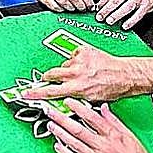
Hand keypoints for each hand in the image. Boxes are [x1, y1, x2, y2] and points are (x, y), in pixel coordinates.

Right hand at [23, 45, 137, 101]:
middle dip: (48, 78)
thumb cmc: (113, 89)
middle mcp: (77, 73)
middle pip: (52, 74)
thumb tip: (63, 101)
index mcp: (78, 88)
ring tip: (79, 74)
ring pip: (63, 65)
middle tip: (47, 79)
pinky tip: (85, 65)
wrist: (126, 74)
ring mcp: (80, 61)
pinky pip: (73, 56)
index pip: (51, 92)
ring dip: (67, 70)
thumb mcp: (92, 100)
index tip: (26, 93)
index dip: (37, 93)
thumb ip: (75, 99)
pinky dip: (76, 60)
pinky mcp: (84, 51)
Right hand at [29, 0, 93, 11]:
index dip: (88, 1)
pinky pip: (56, 7)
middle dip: (81, 6)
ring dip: (71, 8)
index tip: (90, 6)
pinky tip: (63, 9)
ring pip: (66, 3)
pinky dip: (61, 10)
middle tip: (83, 9)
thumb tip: (90, 0)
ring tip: (73, 9)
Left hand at [46, 98, 152, 152]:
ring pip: (74, 143)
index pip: (92, 118)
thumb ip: (114, 122)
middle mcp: (104, 147)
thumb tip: (104, 108)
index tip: (68, 102)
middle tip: (51, 111)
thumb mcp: (130, 137)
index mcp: (113, 136)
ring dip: (60, 133)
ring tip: (51, 125)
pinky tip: (58, 146)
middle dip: (62, 119)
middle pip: (78, 129)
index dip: (78, 108)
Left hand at [96, 0, 152, 28]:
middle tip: (100, 17)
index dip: (102, 2)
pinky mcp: (146, 6)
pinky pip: (137, 15)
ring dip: (116, 15)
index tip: (97, 9)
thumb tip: (101, 5)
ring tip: (109, 21)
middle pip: (116, 0)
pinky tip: (124, 26)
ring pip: (126, 7)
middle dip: (106, 10)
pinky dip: (130, 21)